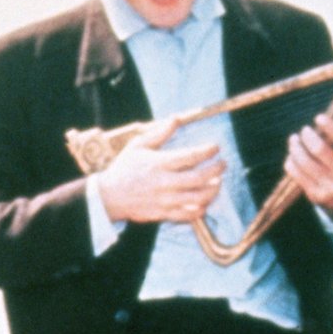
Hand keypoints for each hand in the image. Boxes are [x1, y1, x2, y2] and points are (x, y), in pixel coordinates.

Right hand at [94, 115, 223, 223]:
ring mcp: (165, 200)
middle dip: (216, 170)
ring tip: (218, 182)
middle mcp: (165, 183)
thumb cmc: (124, 169)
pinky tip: (205, 202)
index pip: (191, 156)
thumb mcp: (138, 146)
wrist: (109, 197)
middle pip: (200, 177)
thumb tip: (175, 118)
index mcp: (159, 164)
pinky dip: (200, 209)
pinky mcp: (164, 214)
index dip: (207, 151)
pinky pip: (188, 215)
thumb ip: (159, 133)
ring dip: (213, 190)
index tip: (215, 147)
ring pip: (198, 198)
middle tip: (223, 164)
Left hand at [286, 111, 332, 211]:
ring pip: (305, 162)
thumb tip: (321, 119)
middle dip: (308, 137)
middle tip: (304, 130)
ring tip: (294, 139)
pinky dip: (291, 162)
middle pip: (319, 150)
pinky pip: (297, 174)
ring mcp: (331, 186)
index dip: (331, 128)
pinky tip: (292, 155)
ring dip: (295, 148)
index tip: (318, 117)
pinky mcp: (316, 195)